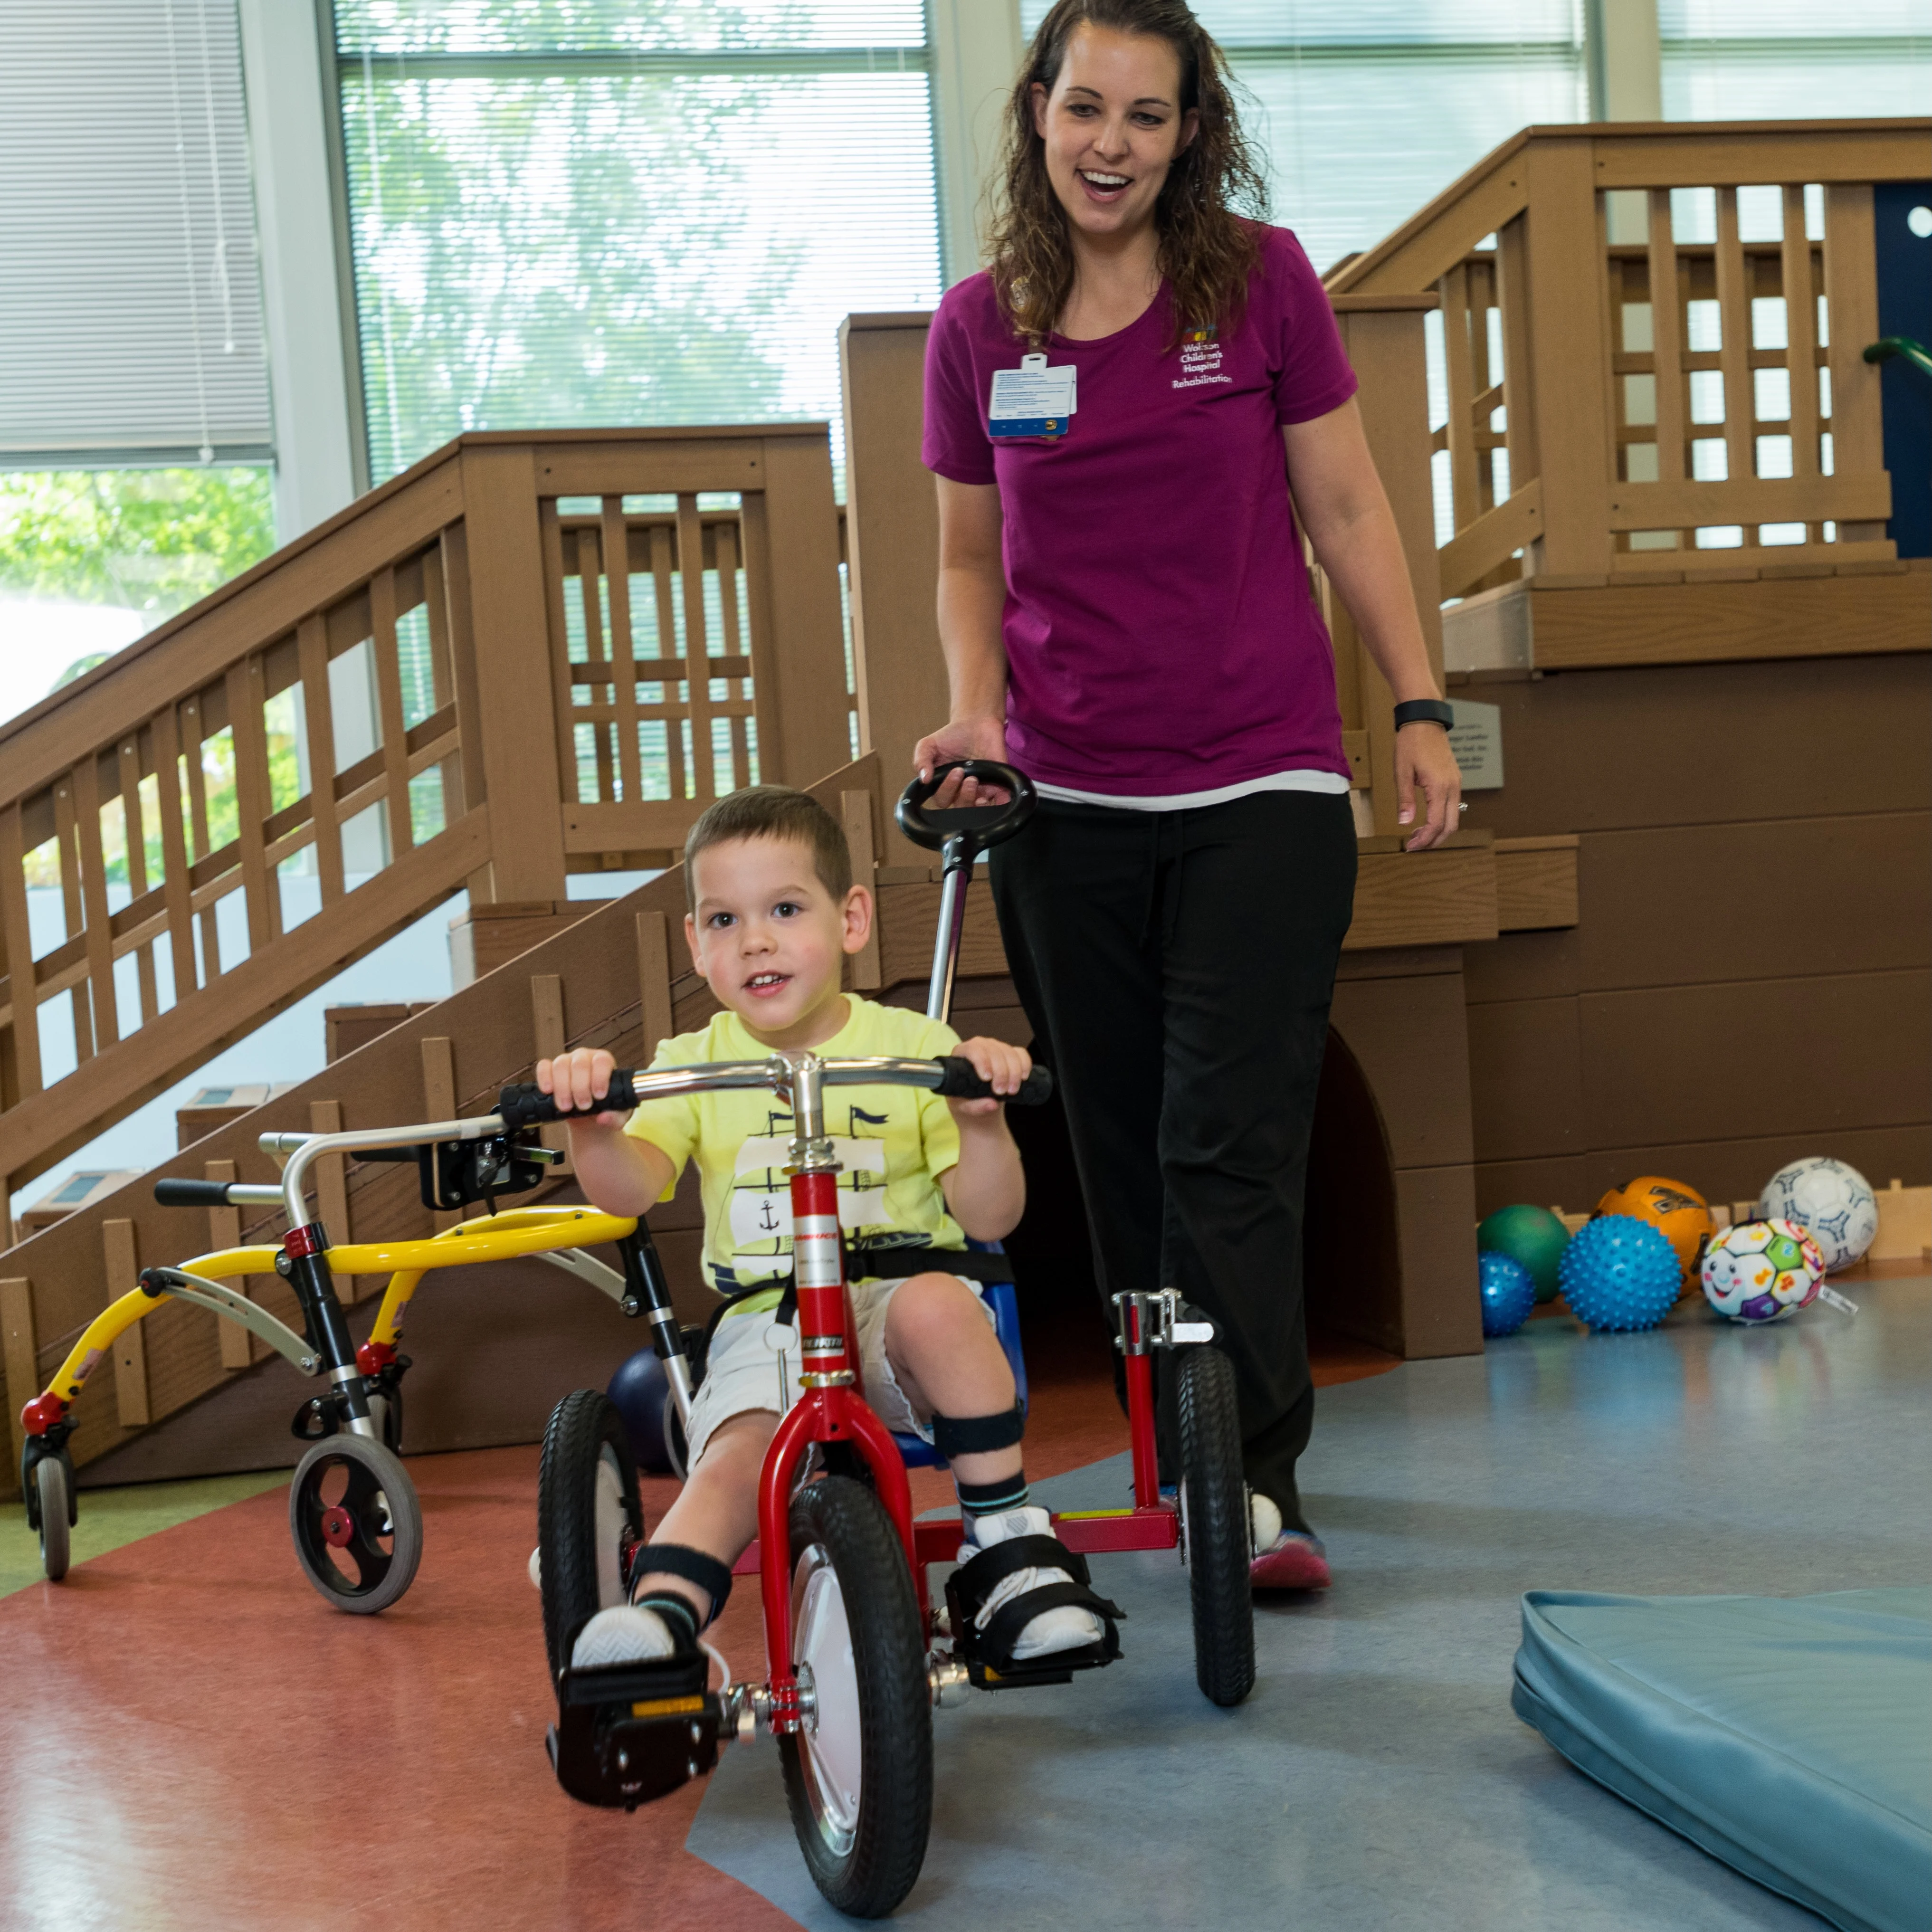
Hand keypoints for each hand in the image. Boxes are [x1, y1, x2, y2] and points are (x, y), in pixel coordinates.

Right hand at [536, 1048, 630, 1128]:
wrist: (590, 1117)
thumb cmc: (606, 1109)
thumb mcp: (617, 1115)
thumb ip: (615, 1117)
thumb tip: (603, 1118)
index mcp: (604, 1062)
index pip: (602, 1061)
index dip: (600, 1077)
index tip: (599, 1096)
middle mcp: (585, 1057)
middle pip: (580, 1064)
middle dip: (580, 1087)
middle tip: (583, 1106)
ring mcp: (566, 1061)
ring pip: (561, 1065)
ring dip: (562, 1087)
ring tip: (566, 1107)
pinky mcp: (550, 1069)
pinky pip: (544, 1067)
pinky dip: (544, 1078)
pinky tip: (547, 1091)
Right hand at [912, 715, 1010, 808]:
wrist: (976, 723)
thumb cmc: (952, 736)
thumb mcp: (929, 745)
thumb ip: (921, 760)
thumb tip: (923, 779)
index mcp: (944, 786)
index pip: (942, 800)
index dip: (946, 791)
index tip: (953, 771)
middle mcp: (961, 792)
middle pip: (960, 809)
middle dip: (963, 796)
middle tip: (967, 776)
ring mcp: (980, 790)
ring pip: (978, 810)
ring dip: (977, 803)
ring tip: (975, 781)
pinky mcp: (998, 786)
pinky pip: (1001, 802)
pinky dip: (1001, 803)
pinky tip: (998, 798)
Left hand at [946, 1036, 1030, 1120]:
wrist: (978, 1100)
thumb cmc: (965, 1099)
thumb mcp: (963, 1107)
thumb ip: (974, 1107)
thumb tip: (992, 1104)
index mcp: (961, 1054)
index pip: (973, 1049)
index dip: (982, 1061)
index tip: (987, 1079)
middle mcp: (979, 1046)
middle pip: (993, 1050)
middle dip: (1001, 1072)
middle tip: (1001, 1092)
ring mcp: (996, 1048)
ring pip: (1009, 1052)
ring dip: (1014, 1072)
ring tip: (1012, 1091)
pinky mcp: (1010, 1053)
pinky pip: (1021, 1053)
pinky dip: (1025, 1064)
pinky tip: (1024, 1078)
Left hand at [1396, 723, 1462, 851]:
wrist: (1425, 721)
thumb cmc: (1411, 743)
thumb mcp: (1402, 772)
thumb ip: (1405, 800)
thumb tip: (1405, 823)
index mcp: (1440, 787)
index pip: (1436, 824)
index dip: (1424, 839)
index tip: (1410, 846)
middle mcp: (1453, 788)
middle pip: (1450, 826)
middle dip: (1434, 840)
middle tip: (1415, 846)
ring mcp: (1456, 784)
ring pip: (1454, 818)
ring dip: (1438, 831)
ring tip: (1419, 835)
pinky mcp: (1454, 780)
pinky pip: (1453, 806)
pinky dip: (1442, 818)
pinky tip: (1427, 820)